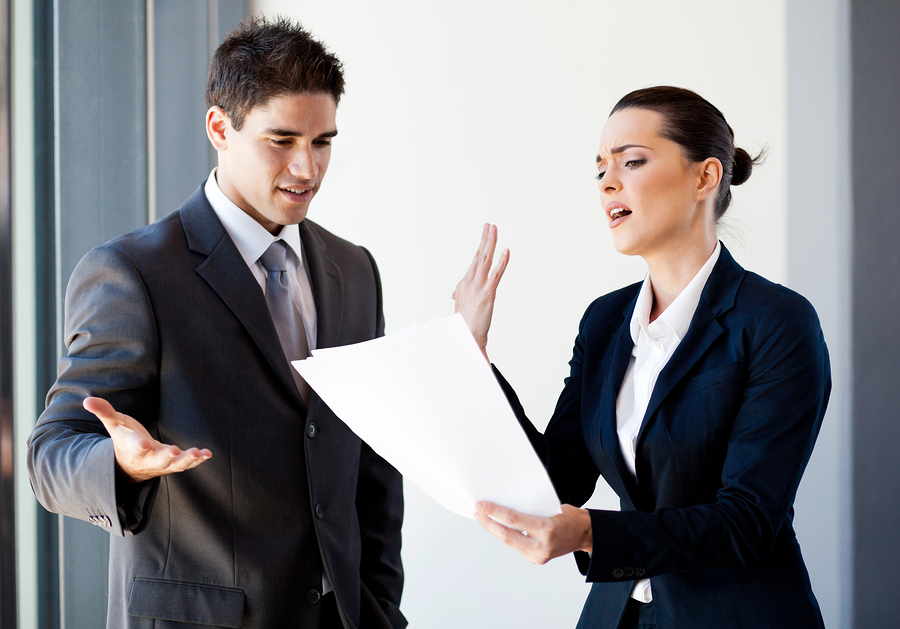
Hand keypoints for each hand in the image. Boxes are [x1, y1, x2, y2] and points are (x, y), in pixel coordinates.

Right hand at [84, 396, 211, 482]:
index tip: (144, 444)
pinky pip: (186, 464)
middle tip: (175, 452)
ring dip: (187, 460)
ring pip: (175, 465)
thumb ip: (105, 412)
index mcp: (132, 448)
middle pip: (158, 460)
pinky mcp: (173, 464)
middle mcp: (148, 459)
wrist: (131, 464)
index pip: (134, 447)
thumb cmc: (124, 440)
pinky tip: (207, 454)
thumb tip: (87, 400)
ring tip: (198, 453)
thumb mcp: (115, 425)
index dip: (139, 446)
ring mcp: (162, 463)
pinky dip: (197, 460)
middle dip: (167, 457)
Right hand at [452, 223, 509, 362]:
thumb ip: (460, 296)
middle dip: (484, 239)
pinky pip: (495, 274)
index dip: (480, 248)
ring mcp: (478, 287)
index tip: (485, 234)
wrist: (465, 338)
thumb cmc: (464, 325)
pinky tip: (506, 250)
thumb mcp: (461, 307)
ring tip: (494, 229)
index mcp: (464, 284)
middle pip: (478, 256)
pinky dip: (502, 261)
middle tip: (489, 225)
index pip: (474, 262)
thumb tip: (455, 293)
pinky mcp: (487, 294)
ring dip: (490, 243)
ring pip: (484, 260)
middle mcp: (469, 282)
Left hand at [473, 501, 591, 564]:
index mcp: (546, 529)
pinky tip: (498, 527)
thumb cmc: (570, 517)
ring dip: (495, 530)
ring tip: (483, 518)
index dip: (494, 512)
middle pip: (506, 535)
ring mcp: (538, 556)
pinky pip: (517, 546)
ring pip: (509, 542)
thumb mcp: (552, 507)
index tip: (480, 505)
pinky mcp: (536, 560)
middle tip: (477, 512)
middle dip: (488, 523)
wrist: (585, 535)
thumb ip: (531, 509)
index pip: (513, 519)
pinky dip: (507, 536)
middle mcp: (541, 546)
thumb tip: (506, 503)